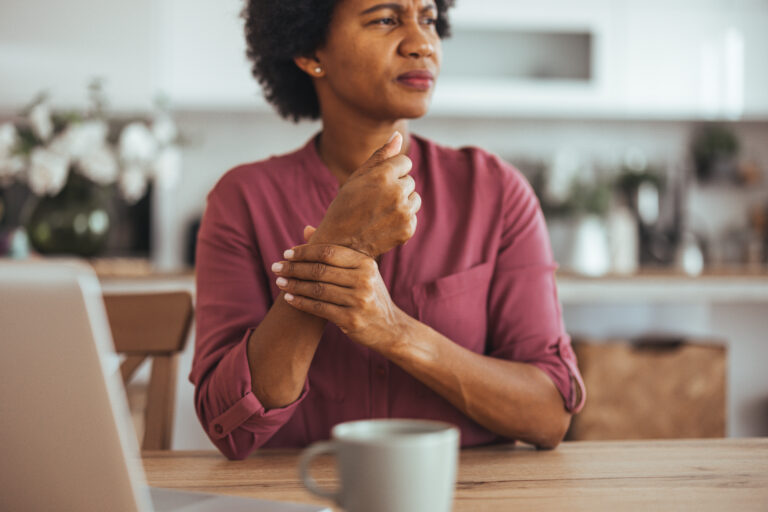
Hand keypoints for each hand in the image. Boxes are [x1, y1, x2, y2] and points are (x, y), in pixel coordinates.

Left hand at [271, 243, 407, 351]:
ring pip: (317, 289)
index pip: (328, 252)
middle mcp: (364, 280)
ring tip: (279, 282)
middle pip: (320, 270)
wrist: (389, 327)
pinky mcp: (351, 320)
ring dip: (294, 285)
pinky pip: (319, 308)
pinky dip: (301, 302)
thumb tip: (307, 229)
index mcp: (366, 263)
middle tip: (276, 267)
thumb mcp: (359, 270)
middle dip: (294, 268)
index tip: (287, 253)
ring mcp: (359, 300)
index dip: (305, 252)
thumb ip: (334, 251)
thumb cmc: (369, 294)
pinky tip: (289, 298)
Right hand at [310, 132, 421, 257]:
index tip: (379, 183)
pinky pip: (413, 217)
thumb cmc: (345, 207)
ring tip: (381, 211)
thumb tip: (398, 136)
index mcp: (383, 175)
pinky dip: (402, 220)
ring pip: (414, 198)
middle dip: (396, 187)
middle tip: (375, 201)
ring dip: (402, 203)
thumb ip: (380, 155)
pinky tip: (384, 224)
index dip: (392, 171)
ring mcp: (403, 212)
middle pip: (410, 180)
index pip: (405, 162)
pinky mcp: (408, 229)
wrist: (340, 244)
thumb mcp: (358, 177)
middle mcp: (396, 192)